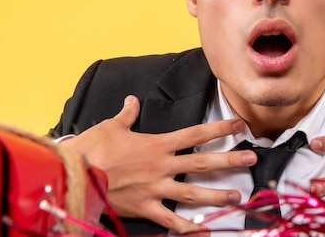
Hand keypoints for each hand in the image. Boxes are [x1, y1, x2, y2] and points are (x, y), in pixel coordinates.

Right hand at [60, 95, 256, 233]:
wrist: (73, 173)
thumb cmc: (92, 148)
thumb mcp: (111, 126)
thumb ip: (127, 114)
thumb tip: (132, 101)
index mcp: (157, 144)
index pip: (196, 134)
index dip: (219, 128)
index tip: (239, 124)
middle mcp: (161, 166)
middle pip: (202, 162)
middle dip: (229, 160)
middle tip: (251, 159)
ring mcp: (155, 189)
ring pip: (192, 193)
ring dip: (216, 195)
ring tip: (236, 198)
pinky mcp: (144, 208)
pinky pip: (170, 222)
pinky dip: (188, 229)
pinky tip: (205, 232)